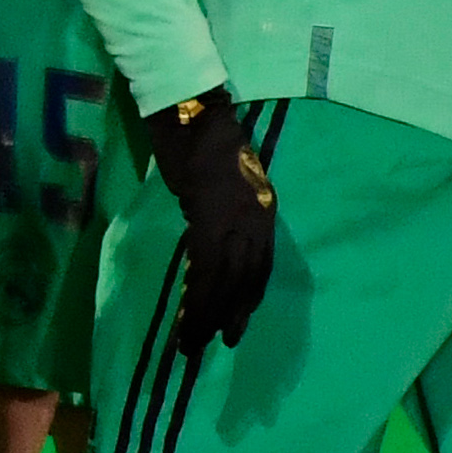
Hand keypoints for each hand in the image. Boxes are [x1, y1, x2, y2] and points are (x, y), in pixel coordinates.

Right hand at [143, 88, 278, 353]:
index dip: (249, 296)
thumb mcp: (228, 182)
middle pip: (247, 277)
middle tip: (219, 342)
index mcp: (264, 207)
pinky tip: (188, 313)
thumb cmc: (207, 139)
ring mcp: (235, 218)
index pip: (262, 264)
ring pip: (226, 280)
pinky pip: (206, 268)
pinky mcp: (209, 217)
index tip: (238, 320)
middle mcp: (257, 216)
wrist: (193, 110)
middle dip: (232, 313)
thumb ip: (228, 213)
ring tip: (194, 341)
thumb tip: (214, 245)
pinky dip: (198, 295)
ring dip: (210, 314)